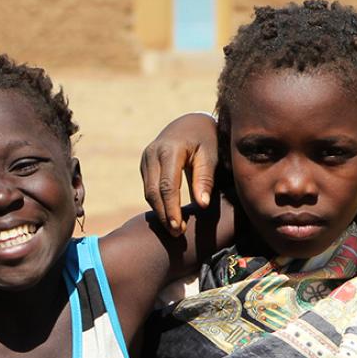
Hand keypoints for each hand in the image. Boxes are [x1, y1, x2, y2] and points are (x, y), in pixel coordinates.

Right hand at [140, 113, 219, 234]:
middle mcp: (152, 154)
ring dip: (160, 211)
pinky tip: (169, 216)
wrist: (191, 123)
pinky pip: (148, 188)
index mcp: (170, 150)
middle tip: (176, 234)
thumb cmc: (207, 139)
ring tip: (175, 229)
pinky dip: (158, 203)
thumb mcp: (211, 155)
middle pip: (153, 192)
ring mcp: (146, 159)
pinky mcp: (145, 164)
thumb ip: (205, 178)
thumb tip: (201, 205)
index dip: (171, 209)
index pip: (167, 186)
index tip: (178, 228)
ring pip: (148, 192)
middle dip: (164, 215)